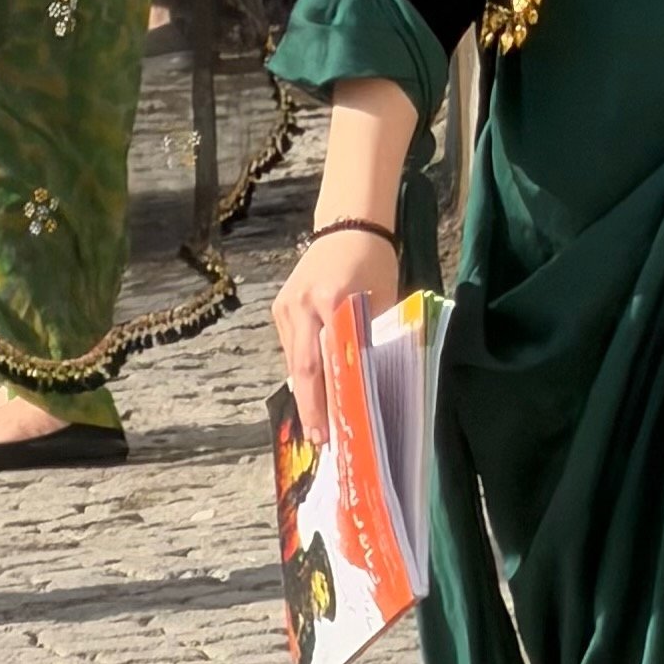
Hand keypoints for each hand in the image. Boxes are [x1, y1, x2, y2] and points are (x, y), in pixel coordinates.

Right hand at [272, 229, 398, 444]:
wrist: (347, 225)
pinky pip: (291, 346)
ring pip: (294, 359)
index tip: (334, 429)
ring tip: (319, 423)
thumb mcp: (383, 300)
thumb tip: (372, 383)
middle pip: (302, 366)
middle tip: (321, 438)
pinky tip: (314, 390)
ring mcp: (286, 306)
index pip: (326, 360)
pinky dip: (303, 369)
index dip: (327, 398)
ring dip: (307, 391)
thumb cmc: (374, 262)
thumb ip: (373, 338)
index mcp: (332, 300)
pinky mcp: (280, 307)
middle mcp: (301, 305)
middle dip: (310, 407)